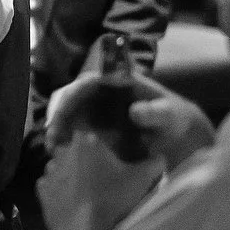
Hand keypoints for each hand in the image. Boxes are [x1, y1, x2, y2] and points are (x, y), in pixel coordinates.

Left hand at [36, 128, 163, 229]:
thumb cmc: (113, 200)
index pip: (99, 135)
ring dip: (74, 174)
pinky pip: (53, 184)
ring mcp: (49, 169)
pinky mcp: (41, 189)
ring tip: (88, 190)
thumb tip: (161, 156)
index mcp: (88, 140)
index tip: (115, 160)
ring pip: (64, 166)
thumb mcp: (141, 179)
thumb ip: (154, 162)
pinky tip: (73, 200)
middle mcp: (64, 150)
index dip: (108, 147)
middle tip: (103, 176)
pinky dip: (61, 190)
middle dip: (90, 159)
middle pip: (80, 150)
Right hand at [46, 72, 212, 169]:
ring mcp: (96, 105)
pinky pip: (72, 126)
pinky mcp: (94, 122)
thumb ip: (155, 112)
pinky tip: (62, 151)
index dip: (70, 96)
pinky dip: (64, 136)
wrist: (175, 130)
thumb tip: (134, 111)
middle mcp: (101, 89)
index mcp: (116, 79)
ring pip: (66, 111)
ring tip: (55, 148)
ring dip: (57, 126)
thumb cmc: (173, 117)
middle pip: (69, 95)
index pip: (86, 82)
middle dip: (57, 114)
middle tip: (53, 137)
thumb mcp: (169, 114)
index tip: (62, 113)